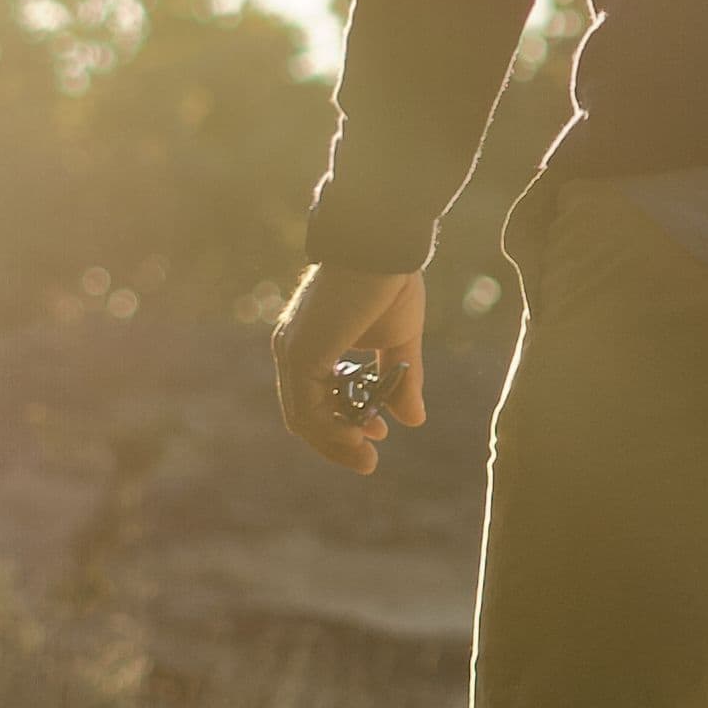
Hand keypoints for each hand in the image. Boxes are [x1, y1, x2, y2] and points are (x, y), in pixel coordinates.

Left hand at [274, 263, 427, 474]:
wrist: (384, 247)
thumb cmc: (390, 282)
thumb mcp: (400, 341)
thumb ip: (401, 380)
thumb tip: (415, 420)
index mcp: (311, 344)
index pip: (316, 399)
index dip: (344, 424)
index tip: (379, 432)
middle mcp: (292, 349)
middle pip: (306, 414)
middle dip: (339, 441)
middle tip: (370, 460)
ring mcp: (292, 352)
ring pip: (304, 417)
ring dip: (336, 443)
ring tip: (368, 457)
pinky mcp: (300, 354)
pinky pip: (308, 409)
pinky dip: (332, 430)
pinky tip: (363, 435)